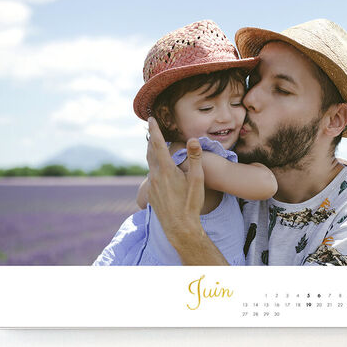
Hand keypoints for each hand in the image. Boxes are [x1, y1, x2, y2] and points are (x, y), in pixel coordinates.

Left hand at [146, 117, 204, 231]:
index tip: (150, 119)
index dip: (154, 130)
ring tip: (153, 144)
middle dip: (151, 139)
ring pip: (149, 163)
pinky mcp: (152, 194)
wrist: (179, 227)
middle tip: (151, 127)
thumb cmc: (191, 204)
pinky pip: (151, 174)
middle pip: (150, 152)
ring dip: (151, 152)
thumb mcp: (197, 180)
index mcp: (166, 170)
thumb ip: (195, 158)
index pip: (157, 144)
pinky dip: (153, 165)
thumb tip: (192, 139)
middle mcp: (155, 176)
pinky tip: (158, 168)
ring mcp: (152, 185)